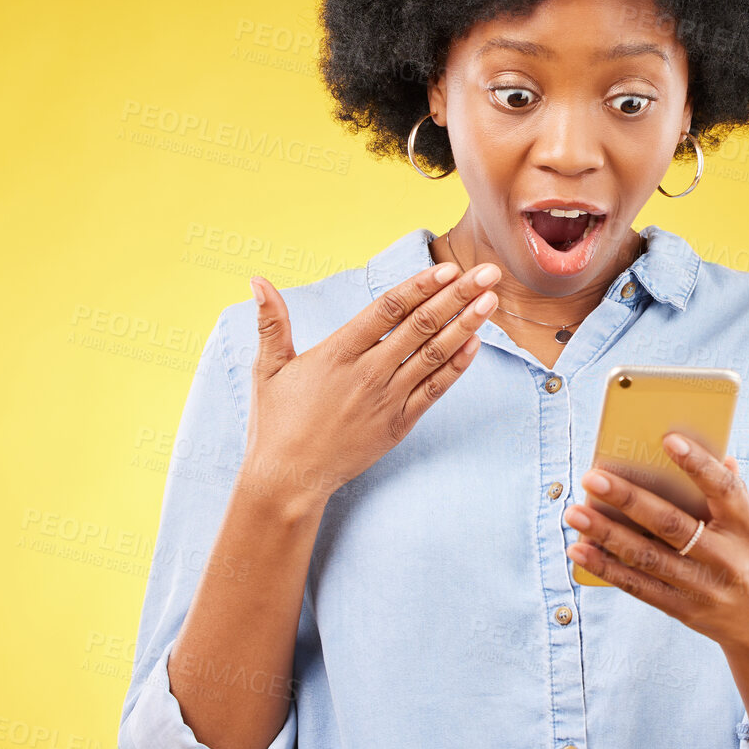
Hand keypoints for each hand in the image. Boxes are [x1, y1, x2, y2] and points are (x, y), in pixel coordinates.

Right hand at [241, 260, 500, 507]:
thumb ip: (271, 322)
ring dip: (465, 325)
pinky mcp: (398, 424)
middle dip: (457, 296)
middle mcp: (367, 373)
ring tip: (491, 300)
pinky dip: (456, 367)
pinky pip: (434, 391)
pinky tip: (475, 343)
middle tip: (488, 273)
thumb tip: (257, 279)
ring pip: (433, 355)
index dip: (420, 287)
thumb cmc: (275, 422)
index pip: (387, 310)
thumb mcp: (267, 368)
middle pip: (420, 326)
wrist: (289, 480)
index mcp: (337, 353)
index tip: (447, 268)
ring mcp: (386, 400)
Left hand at [563, 432, 748, 648]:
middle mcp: (726, 557)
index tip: (668, 439)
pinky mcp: (683, 609)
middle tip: (592, 477)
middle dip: (628, 500)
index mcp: (747, 527)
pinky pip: (638, 586)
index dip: (698, 464)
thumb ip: (734, 491)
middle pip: (671, 525)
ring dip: (606, 534)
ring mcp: (703, 587)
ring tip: (574, 512)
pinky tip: (579, 550)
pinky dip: (605, 568)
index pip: (724, 489)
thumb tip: (716, 453)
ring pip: (646, 557)